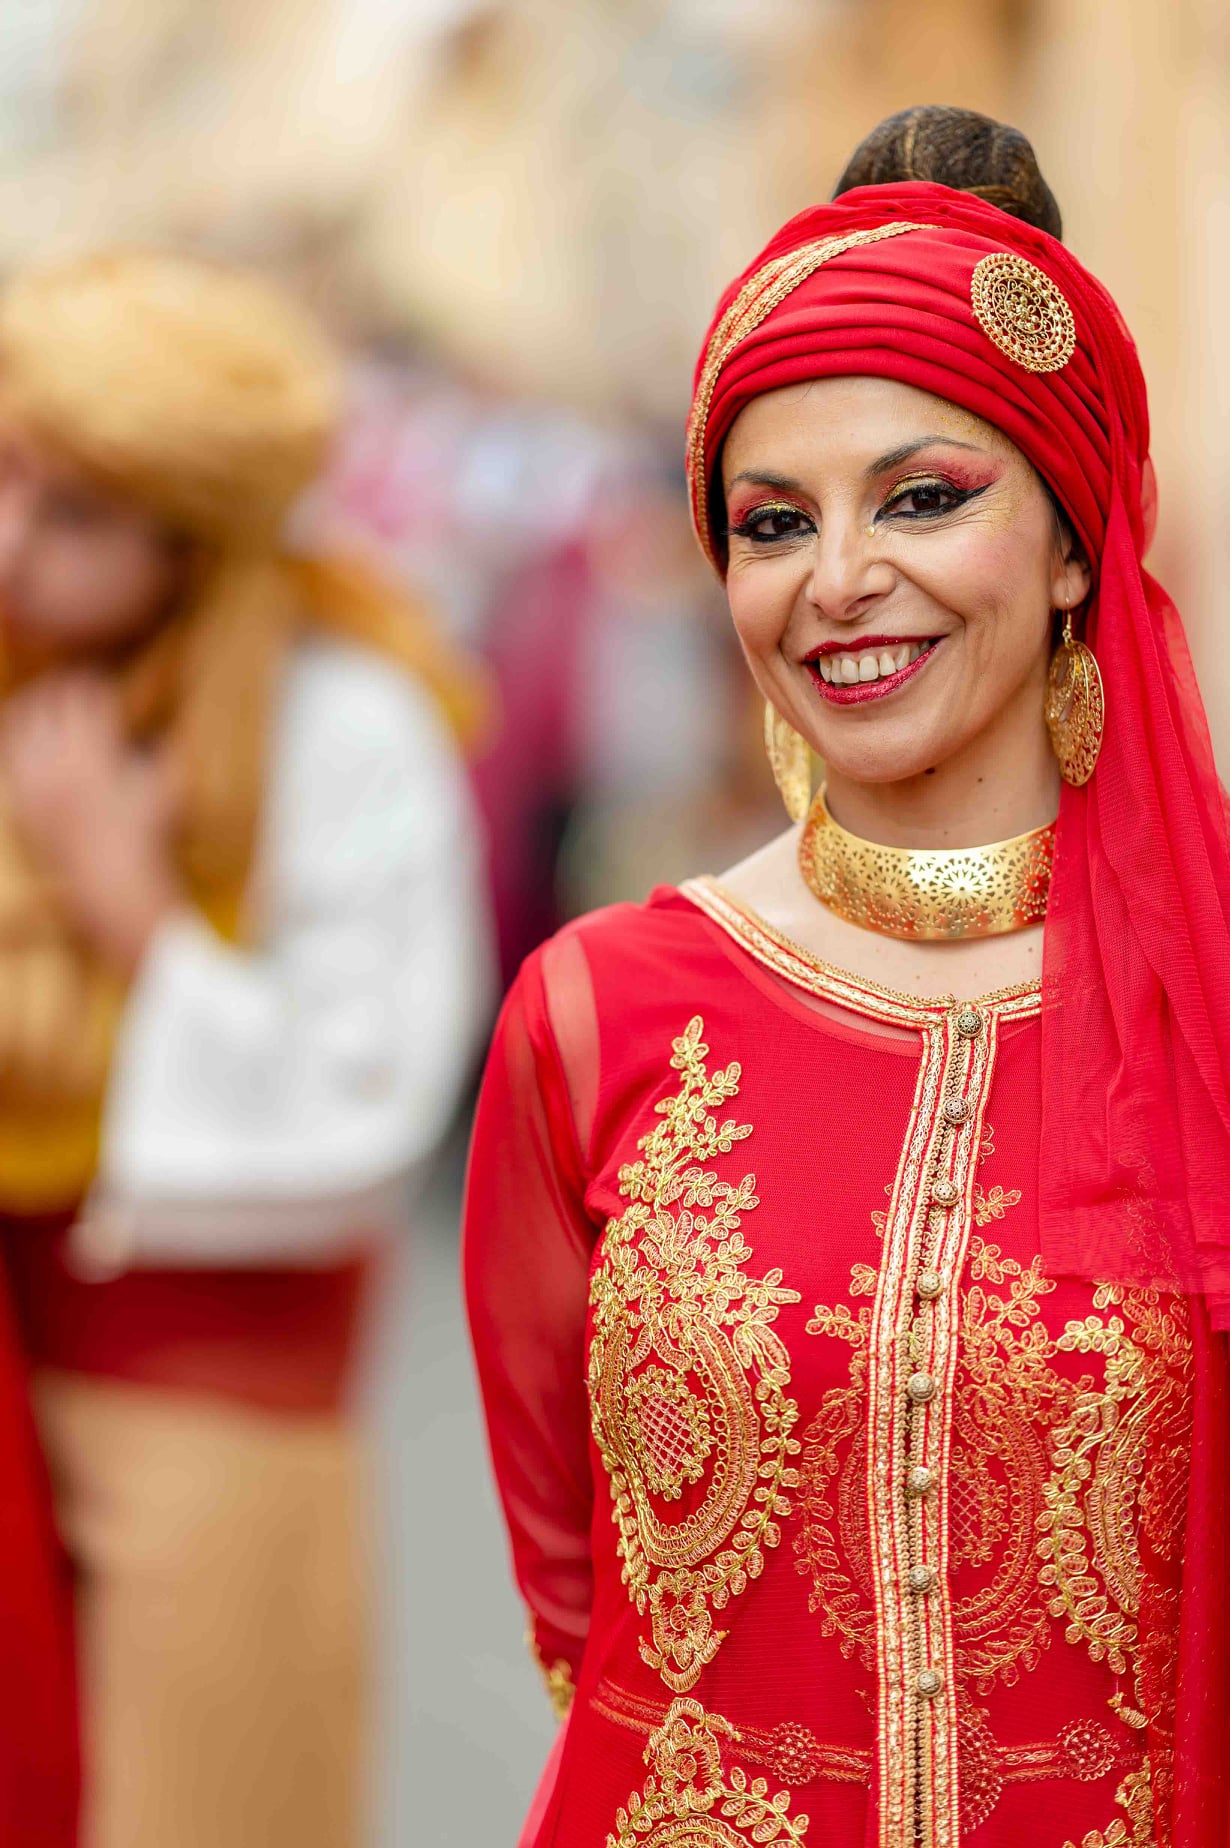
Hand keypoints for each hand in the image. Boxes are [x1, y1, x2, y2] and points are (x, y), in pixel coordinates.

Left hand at [0, 672, 184, 972]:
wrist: (112, 885)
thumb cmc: (148, 836)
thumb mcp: (167, 786)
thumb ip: (167, 749)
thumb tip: (167, 726)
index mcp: (92, 751)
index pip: (86, 695)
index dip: (94, 682)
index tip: (102, 680)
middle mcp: (55, 761)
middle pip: (46, 702)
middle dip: (61, 689)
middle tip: (73, 687)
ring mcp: (32, 783)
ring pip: (18, 725)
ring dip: (32, 710)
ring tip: (44, 707)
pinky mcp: (20, 805)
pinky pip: (10, 760)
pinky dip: (18, 744)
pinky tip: (29, 743)